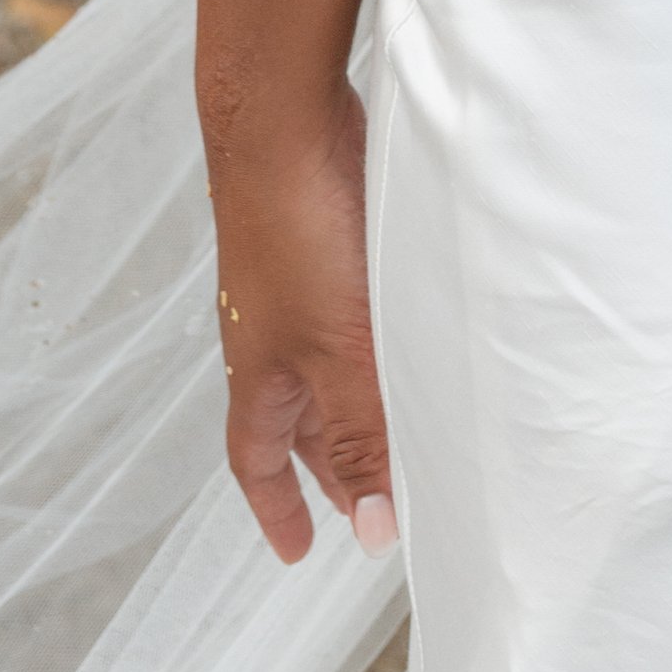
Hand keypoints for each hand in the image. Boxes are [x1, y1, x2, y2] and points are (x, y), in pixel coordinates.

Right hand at [210, 91, 397, 567]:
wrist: (283, 122)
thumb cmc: (296, 235)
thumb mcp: (336, 352)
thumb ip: (361, 434)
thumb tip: (373, 533)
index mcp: (259, 372)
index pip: (258, 460)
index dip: (278, 506)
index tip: (300, 549)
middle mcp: (271, 330)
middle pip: (297, 415)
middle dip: (330, 460)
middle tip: (370, 499)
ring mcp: (295, 280)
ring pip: (326, 361)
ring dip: (359, 396)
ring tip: (408, 423)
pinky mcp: (325, 236)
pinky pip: (349, 309)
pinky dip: (375, 336)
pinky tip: (413, 329)